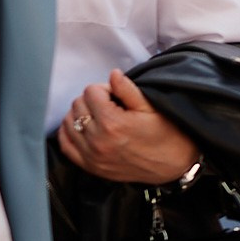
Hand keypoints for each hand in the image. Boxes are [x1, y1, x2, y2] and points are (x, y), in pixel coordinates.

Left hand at [57, 70, 201, 183]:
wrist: (174, 164)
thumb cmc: (166, 135)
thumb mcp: (150, 108)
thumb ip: (127, 90)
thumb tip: (112, 74)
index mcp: (112, 123)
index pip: (91, 91)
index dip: (104, 89)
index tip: (116, 96)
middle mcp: (98, 140)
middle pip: (78, 105)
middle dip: (92, 100)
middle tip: (110, 105)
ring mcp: (92, 155)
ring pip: (68, 122)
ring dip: (80, 114)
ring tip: (98, 116)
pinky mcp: (91, 166)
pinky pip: (65, 145)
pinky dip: (69, 133)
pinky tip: (83, 128)